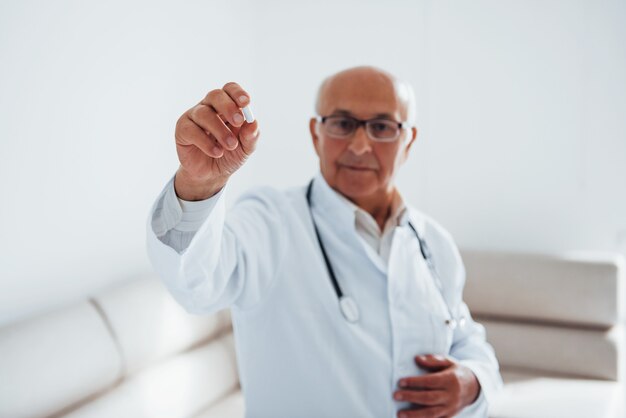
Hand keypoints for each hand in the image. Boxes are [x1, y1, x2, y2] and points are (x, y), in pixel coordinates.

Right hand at [174, 82, 259, 199]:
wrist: (212, 175)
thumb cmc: (229, 155)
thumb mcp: (245, 148)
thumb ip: (250, 136)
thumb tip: (253, 123)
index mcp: (226, 106)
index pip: (229, 89)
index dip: (237, 93)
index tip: (246, 102)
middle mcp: (208, 107)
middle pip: (215, 95)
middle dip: (228, 107)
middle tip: (238, 122)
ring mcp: (194, 117)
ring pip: (204, 113)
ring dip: (220, 130)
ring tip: (230, 145)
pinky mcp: (183, 130)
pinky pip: (192, 130)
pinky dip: (206, 142)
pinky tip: (217, 152)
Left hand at [393, 354, 479, 417]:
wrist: (473, 387)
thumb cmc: (456, 372)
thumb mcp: (448, 362)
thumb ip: (432, 360)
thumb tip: (417, 359)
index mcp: (451, 380)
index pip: (430, 382)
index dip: (414, 382)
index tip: (400, 382)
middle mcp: (452, 395)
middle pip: (429, 398)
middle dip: (411, 397)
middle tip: (396, 396)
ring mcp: (451, 408)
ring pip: (432, 413)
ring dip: (414, 415)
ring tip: (399, 414)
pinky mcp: (449, 416)